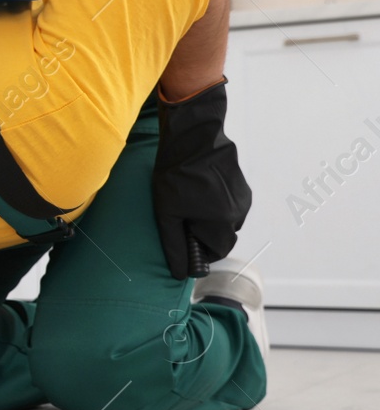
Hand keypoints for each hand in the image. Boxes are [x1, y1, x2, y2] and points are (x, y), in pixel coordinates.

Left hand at [152, 79, 251, 279]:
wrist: (193, 136)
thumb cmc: (175, 174)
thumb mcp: (166, 212)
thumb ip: (174, 245)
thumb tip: (180, 273)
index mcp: (223, 221)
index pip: (217, 251)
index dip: (198, 249)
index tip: (183, 238)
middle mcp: (239, 211)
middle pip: (222, 236)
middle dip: (203, 233)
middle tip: (181, 216)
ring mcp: (243, 196)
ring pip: (226, 220)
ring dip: (208, 218)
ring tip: (187, 200)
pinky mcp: (241, 184)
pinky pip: (229, 204)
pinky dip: (214, 204)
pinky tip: (197, 189)